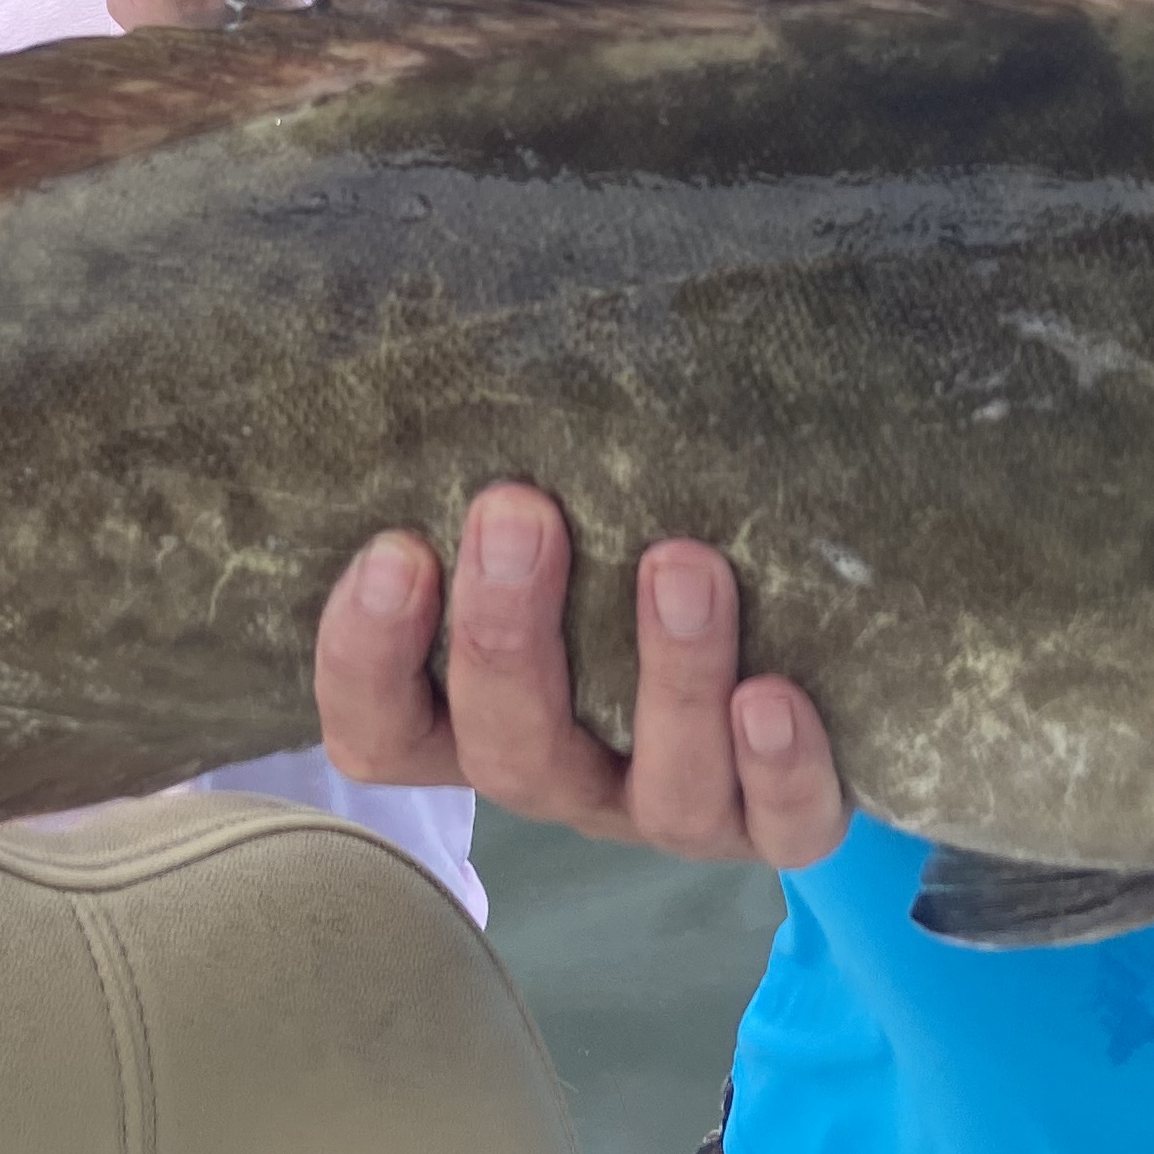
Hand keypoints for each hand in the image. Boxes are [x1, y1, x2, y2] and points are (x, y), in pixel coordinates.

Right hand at [312, 481, 848, 868]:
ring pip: (656, 792)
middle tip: (517, 510)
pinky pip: (781, 825)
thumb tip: (478, 329)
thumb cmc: (616, 549)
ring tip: (681, 565)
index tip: (395, 549)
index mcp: (477, 717)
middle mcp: (567, 773)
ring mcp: (670, 806)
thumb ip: (502, 474)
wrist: (784, 646)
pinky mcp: (777, 822)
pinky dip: (780, 768)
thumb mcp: (550, 521)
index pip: (380, 727)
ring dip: (666, 679)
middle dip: (507, 634)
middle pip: (507, 751)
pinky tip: (774, 695)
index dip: (369, 658)